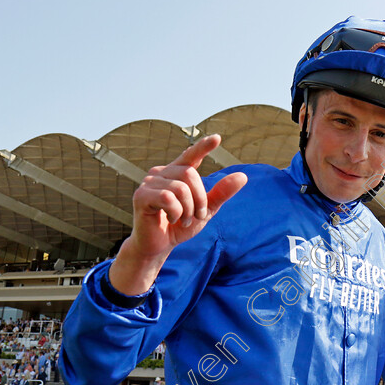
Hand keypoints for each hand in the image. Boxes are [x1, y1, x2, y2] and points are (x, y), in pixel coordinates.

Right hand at [109, 134, 246, 294]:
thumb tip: (243, 176)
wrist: (159, 246)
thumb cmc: (180, 225)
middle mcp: (162, 173)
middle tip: (196, 216)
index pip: (191, 155)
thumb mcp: (206, 210)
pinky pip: (168, 198)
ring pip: (180, 188)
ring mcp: (149, 183)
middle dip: (199, 199)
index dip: (203, 146)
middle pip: (190, 174)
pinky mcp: (141, 196)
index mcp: (177, 173)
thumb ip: (221, 193)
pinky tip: (172, 219)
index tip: (217, 138)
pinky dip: (176, 212)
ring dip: (188, 210)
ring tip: (183, 220)